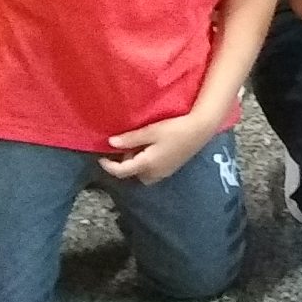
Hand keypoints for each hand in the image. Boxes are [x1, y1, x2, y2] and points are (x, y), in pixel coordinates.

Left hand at [99, 111, 217, 186]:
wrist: (201, 129)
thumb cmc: (175, 128)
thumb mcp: (151, 131)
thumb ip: (130, 139)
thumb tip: (110, 143)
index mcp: (146, 165)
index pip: (121, 171)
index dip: (108, 166)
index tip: (100, 157)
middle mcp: (153, 173)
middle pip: (131, 173)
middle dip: (124, 163)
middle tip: (124, 145)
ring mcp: (163, 172)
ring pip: (141, 172)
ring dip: (136, 162)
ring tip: (137, 145)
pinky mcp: (171, 169)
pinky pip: (151, 170)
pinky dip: (145, 162)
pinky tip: (150, 148)